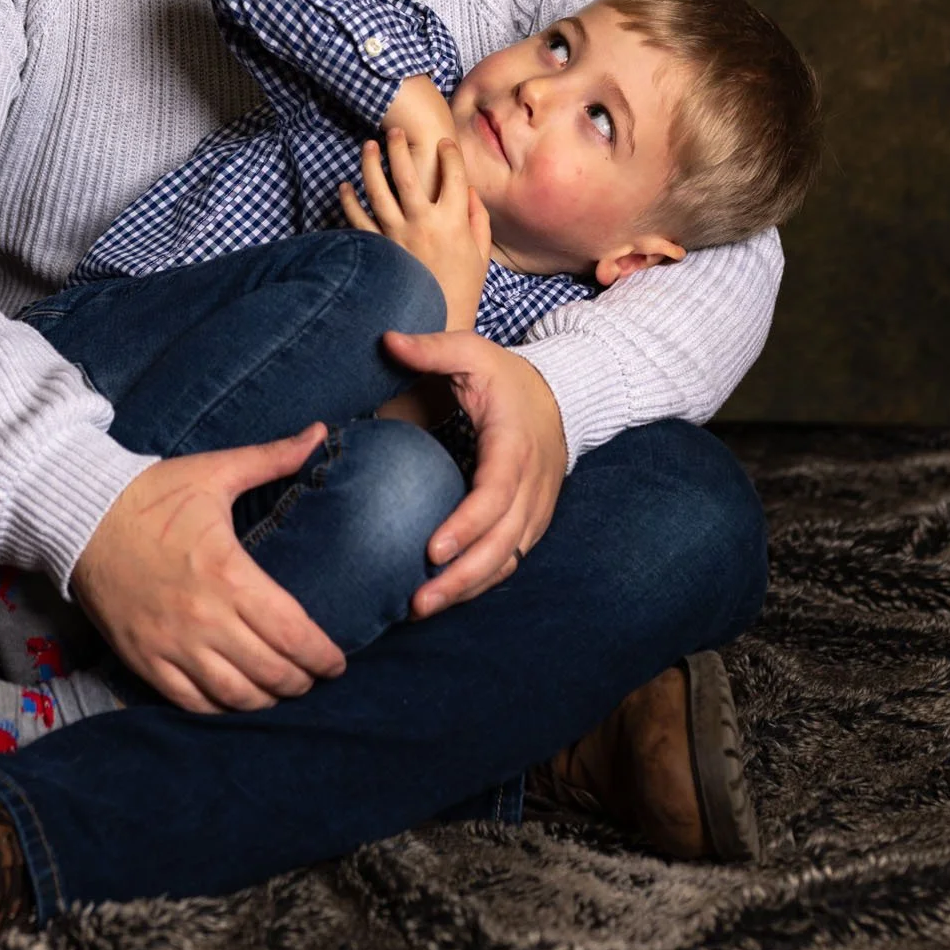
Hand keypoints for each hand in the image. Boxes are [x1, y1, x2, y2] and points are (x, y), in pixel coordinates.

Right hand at [69, 427, 345, 713]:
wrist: (82, 517)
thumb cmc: (154, 494)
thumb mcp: (215, 471)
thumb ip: (273, 457)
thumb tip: (320, 432)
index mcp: (228, 573)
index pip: (293, 633)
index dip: (323, 656)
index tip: (337, 661)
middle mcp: (204, 617)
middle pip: (271, 672)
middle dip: (302, 680)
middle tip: (315, 676)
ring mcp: (172, 644)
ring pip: (235, 696)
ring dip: (267, 700)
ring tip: (281, 689)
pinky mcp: (145, 659)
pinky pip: (192, 702)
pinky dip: (222, 709)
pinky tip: (237, 700)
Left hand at [339, 129, 491, 330]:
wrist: (436, 323)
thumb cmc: (461, 289)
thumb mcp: (480, 254)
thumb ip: (478, 220)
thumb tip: (470, 191)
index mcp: (454, 222)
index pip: (453, 176)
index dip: (449, 154)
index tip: (444, 143)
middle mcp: (424, 223)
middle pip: (407, 174)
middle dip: (400, 147)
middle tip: (395, 131)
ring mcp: (397, 235)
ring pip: (378, 190)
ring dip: (370, 163)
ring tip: (368, 145)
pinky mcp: (378, 249)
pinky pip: (358, 219)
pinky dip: (348, 201)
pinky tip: (345, 186)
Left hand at [378, 328, 567, 615]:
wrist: (563, 397)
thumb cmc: (506, 376)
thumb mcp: (471, 351)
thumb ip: (431, 347)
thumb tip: (386, 341)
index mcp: (514, 446)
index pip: (495, 495)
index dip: (466, 526)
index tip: (431, 550)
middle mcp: (532, 486)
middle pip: (502, 544)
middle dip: (461, 578)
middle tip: (417, 602)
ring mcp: (536, 510)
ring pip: (507, 561)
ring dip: (468, 588)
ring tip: (421, 608)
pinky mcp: (531, 523)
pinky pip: (508, 561)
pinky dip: (479, 582)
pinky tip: (444, 596)